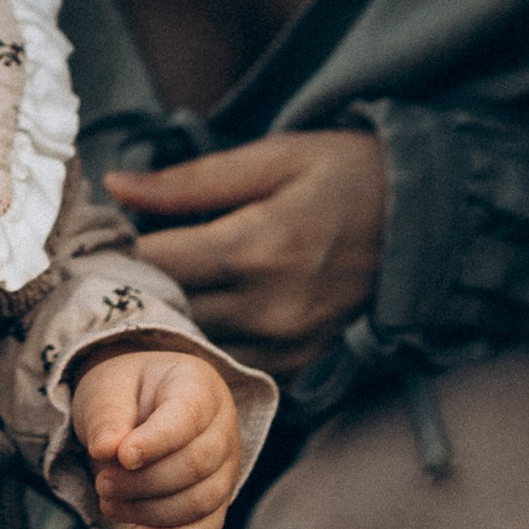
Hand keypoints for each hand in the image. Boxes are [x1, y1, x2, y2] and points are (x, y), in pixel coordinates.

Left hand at [67, 341, 243, 528]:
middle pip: (196, 465)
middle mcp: (222, 427)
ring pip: (200, 502)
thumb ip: (106, 414)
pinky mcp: (217, 502)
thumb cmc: (125, 393)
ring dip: (149, 512)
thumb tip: (107, 450)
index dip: (156, 441)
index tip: (122, 457)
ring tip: (108, 503)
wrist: (137, 407)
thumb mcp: (106, 388)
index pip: (189, 416)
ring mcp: (225, 467)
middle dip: (144, 482)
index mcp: (198, 385)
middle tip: (102, 483)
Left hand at [101, 129, 384, 376]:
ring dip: (166, 328)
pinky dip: (207, 350)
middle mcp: (268, 307)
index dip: (117, 251)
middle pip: (166, 313)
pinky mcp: (301, 366)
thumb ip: (189, 180)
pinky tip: (199, 322)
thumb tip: (116, 186)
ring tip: (151, 298)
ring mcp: (287, 344)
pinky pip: (232, 369)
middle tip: (112, 272)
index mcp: (255, 246)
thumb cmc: (346, 175)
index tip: (100, 239)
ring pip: (193, 350)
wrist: (427, 222)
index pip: (154, 263)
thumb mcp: (272, 158)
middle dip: (133, 293)